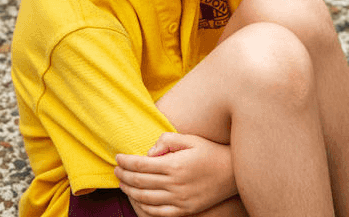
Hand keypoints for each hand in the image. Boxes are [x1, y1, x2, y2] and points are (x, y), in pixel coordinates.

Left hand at [114, 133, 235, 216]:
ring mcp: (180, 199)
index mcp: (175, 164)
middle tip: (115, 170)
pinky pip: (158, 212)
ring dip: (129, 191)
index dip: (125, 161)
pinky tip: (137, 199)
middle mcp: (175, 184)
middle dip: (123, 176)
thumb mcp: (190, 139)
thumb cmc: (210, 151)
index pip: (140, 164)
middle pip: (139, 182)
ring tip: (122, 184)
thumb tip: (149, 151)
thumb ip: (167, 140)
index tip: (117, 157)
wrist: (233, 173)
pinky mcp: (185, 210)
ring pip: (145, 198)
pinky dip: (143, 207)